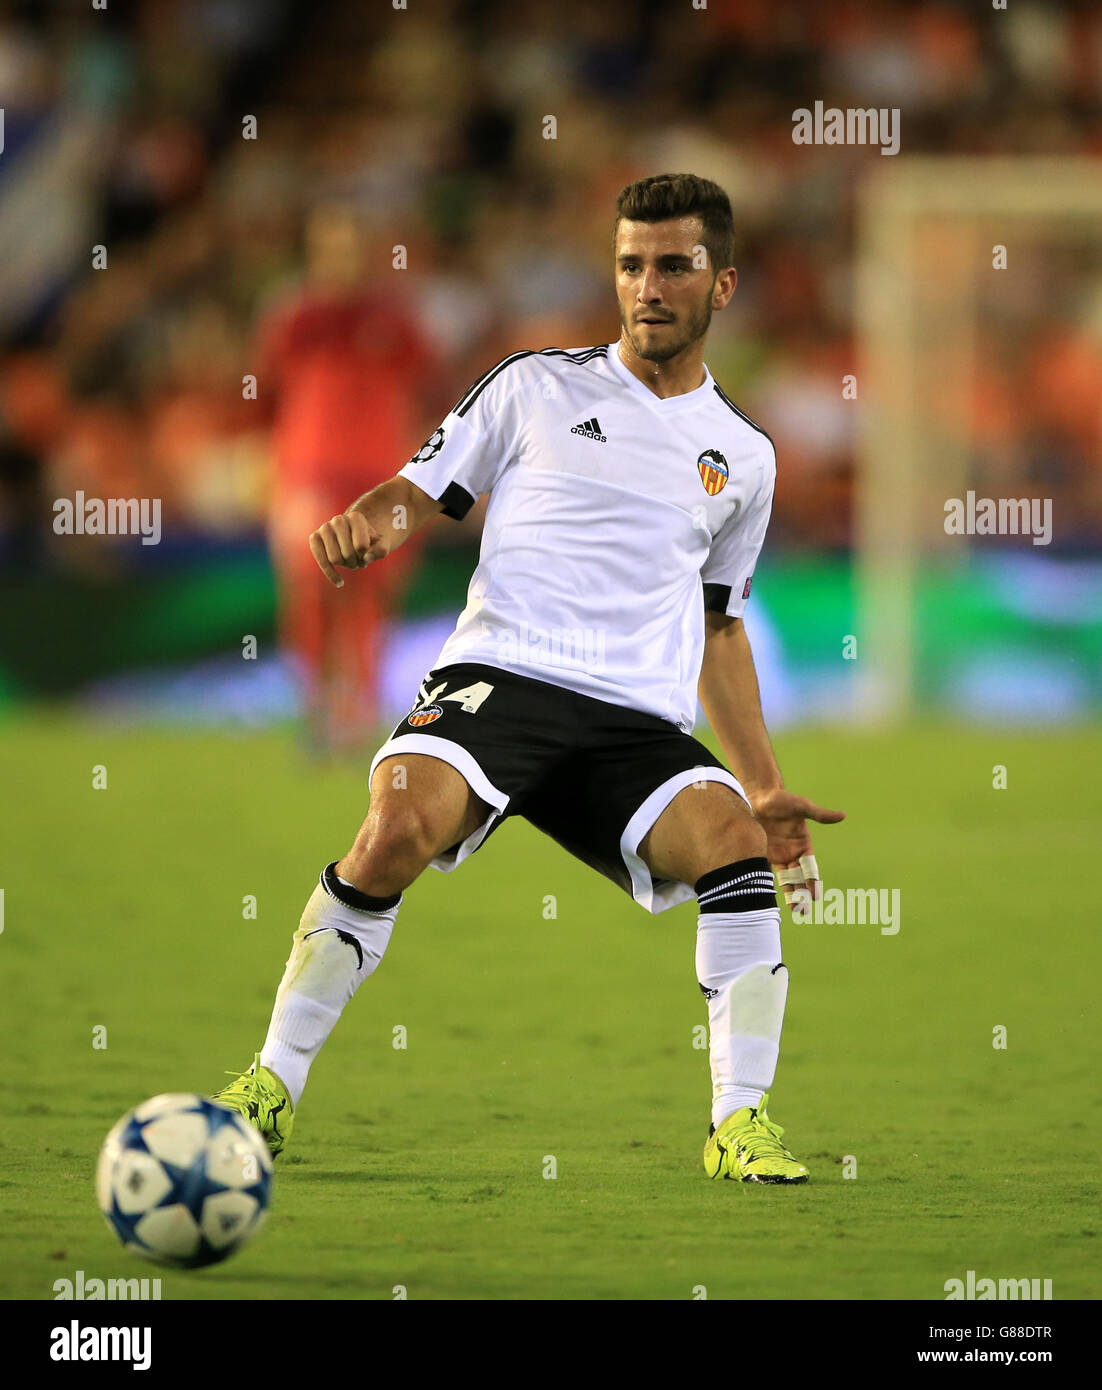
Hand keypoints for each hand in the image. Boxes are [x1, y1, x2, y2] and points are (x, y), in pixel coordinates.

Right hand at [308, 511, 387, 587]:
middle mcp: (339, 519)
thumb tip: (366, 558)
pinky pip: (321, 560)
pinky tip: (340, 583)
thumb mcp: (382, 545)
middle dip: (356, 561)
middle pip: (348, 554)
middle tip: (359, 559)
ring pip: (335, 559)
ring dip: (346, 565)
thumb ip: (380, 550)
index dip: (366, 555)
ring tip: (350, 560)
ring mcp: (325, 528)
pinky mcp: (314, 538)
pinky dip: (331, 574)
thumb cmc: (369, 542)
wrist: (354, 536)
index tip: (367, 552)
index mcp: (356, 517)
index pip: (361, 546)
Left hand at [746, 787, 844, 909]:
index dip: (812, 882)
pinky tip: (773, 898)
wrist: (760, 796)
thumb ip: (820, 815)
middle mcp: (793, 852)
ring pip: (787, 879)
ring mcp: (780, 854)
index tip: (815, 896)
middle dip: (803, 894)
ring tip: (794, 910)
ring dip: (791, 894)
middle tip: (804, 911)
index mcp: (804, 844)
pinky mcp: (766, 854)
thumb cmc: (783, 800)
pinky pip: (769, 872)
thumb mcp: (803, 807)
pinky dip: (773, 884)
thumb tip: (843, 814)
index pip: (810, 868)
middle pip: (799, 877)